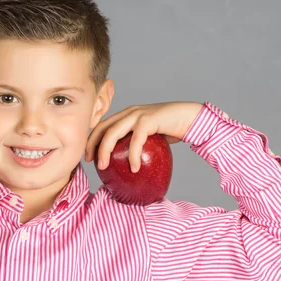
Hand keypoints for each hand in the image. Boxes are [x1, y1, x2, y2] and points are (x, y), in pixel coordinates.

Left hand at [85, 101, 202, 172]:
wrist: (192, 118)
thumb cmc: (171, 129)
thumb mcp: (149, 137)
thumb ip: (136, 143)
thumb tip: (126, 165)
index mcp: (126, 115)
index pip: (102, 126)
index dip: (91, 140)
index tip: (88, 156)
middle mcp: (129, 112)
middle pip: (102, 128)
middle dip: (92, 145)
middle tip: (90, 162)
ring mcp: (138, 114)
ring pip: (113, 133)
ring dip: (104, 150)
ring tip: (103, 167)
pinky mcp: (149, 120)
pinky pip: (135, 140)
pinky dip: (132, 155)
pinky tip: (133, 168)